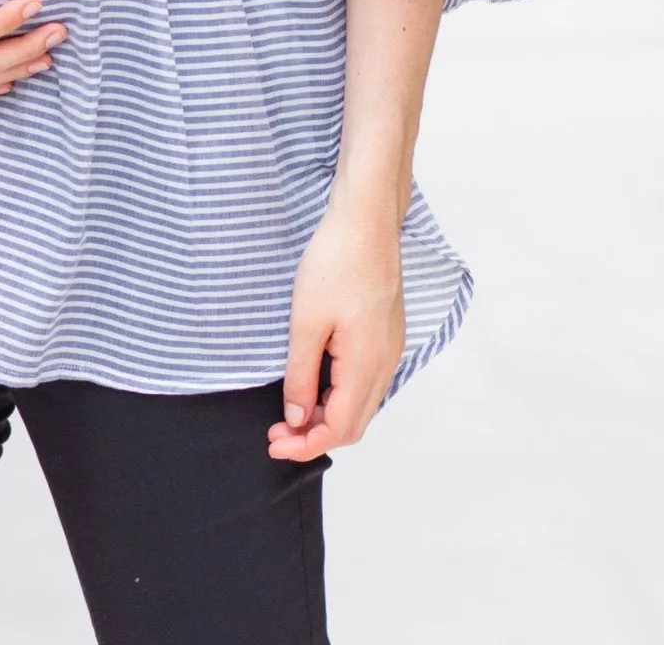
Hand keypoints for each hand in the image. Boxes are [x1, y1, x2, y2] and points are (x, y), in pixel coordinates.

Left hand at [267, 193, 405, 462]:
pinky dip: (340, 393)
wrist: (366, 220)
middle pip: (354, 423)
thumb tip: (296, 415)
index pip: (339, 428)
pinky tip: (316, 380)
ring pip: (362, 402)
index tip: (274, 444)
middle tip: (277, 430)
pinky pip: (367, 380)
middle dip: (315, 434)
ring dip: (327, 414)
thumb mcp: (306, 321)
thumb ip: (301, 374)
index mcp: (367, 365)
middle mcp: (386, 363)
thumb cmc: (336, 262)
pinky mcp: (386, 332)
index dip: (305, 444)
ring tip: (291, 408)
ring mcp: (390, 348)